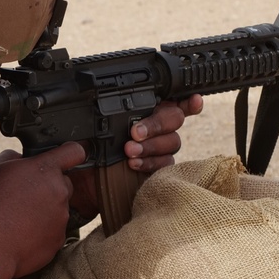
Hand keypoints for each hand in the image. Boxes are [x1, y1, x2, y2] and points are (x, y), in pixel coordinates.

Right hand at [0, 142, 85, 278]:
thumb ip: (12, 157)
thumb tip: (21, 159)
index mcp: (45, 169)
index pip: (74, 151)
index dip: (71, 152)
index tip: (66, 157)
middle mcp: (59, 191)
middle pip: (64, 182)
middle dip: (49, 186)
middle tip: (25, 196)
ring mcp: (61, 216)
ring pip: (58, 207)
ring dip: (44, 210)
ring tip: (19, 218)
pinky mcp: (59, 239)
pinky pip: (53, 230)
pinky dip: (42, 231)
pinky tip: (22, 233)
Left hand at [66, 95, 203, 220]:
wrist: (84, 179)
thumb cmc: (89, 148)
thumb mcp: (89, 131)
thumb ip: (96, 126)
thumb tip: (90, 133)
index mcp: (145, 108)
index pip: (172, 99)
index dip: (186, 100)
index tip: (194, 99)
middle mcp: (157, 126)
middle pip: (174, 118)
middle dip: (156, 124)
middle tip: (135, 132)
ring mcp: (160, 147)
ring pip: (171, 141)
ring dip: (151, 145)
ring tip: (129, 150)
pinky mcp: (159, 168)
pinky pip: (165, 164)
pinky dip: (150, 163)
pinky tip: (134, 164)